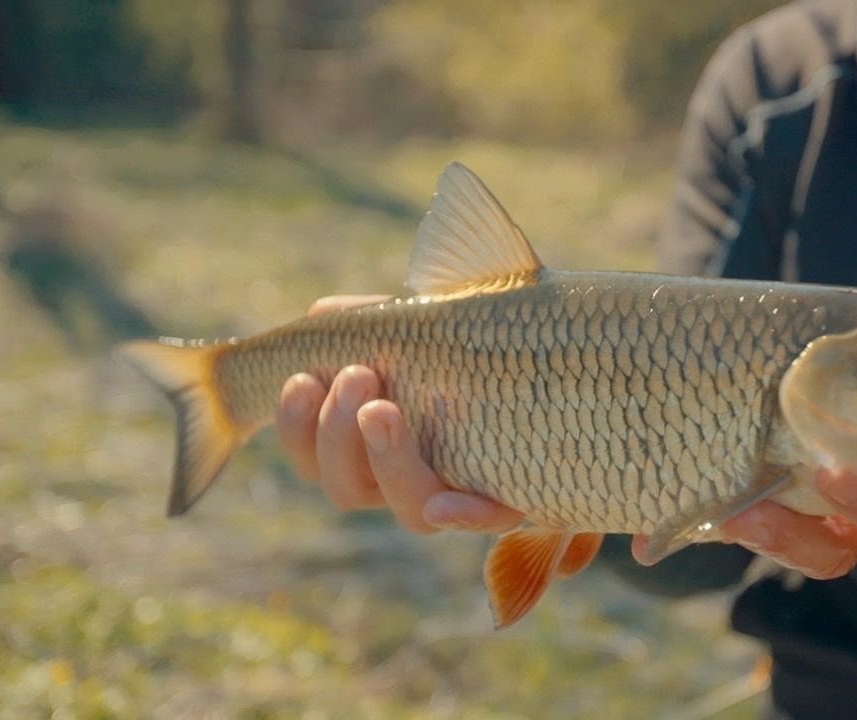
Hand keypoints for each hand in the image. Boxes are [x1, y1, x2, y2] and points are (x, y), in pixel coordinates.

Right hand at [276, 295, 522, 533]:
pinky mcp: (514, 496)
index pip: (313, 452)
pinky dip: (464, 514)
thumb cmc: (477, 334)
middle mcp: (407, 478)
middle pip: (347, 488)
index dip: (295, 426)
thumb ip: (372, 318)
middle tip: (356, 374)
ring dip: (387, 462)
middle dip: (336, 433)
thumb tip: (323, 314)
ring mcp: (458, 492)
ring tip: (383, 407)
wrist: (561, 356)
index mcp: (371, 441)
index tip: (297, 378)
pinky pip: (488, 518)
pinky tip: (446, 500)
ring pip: (408, 508)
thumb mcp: (421, 316)